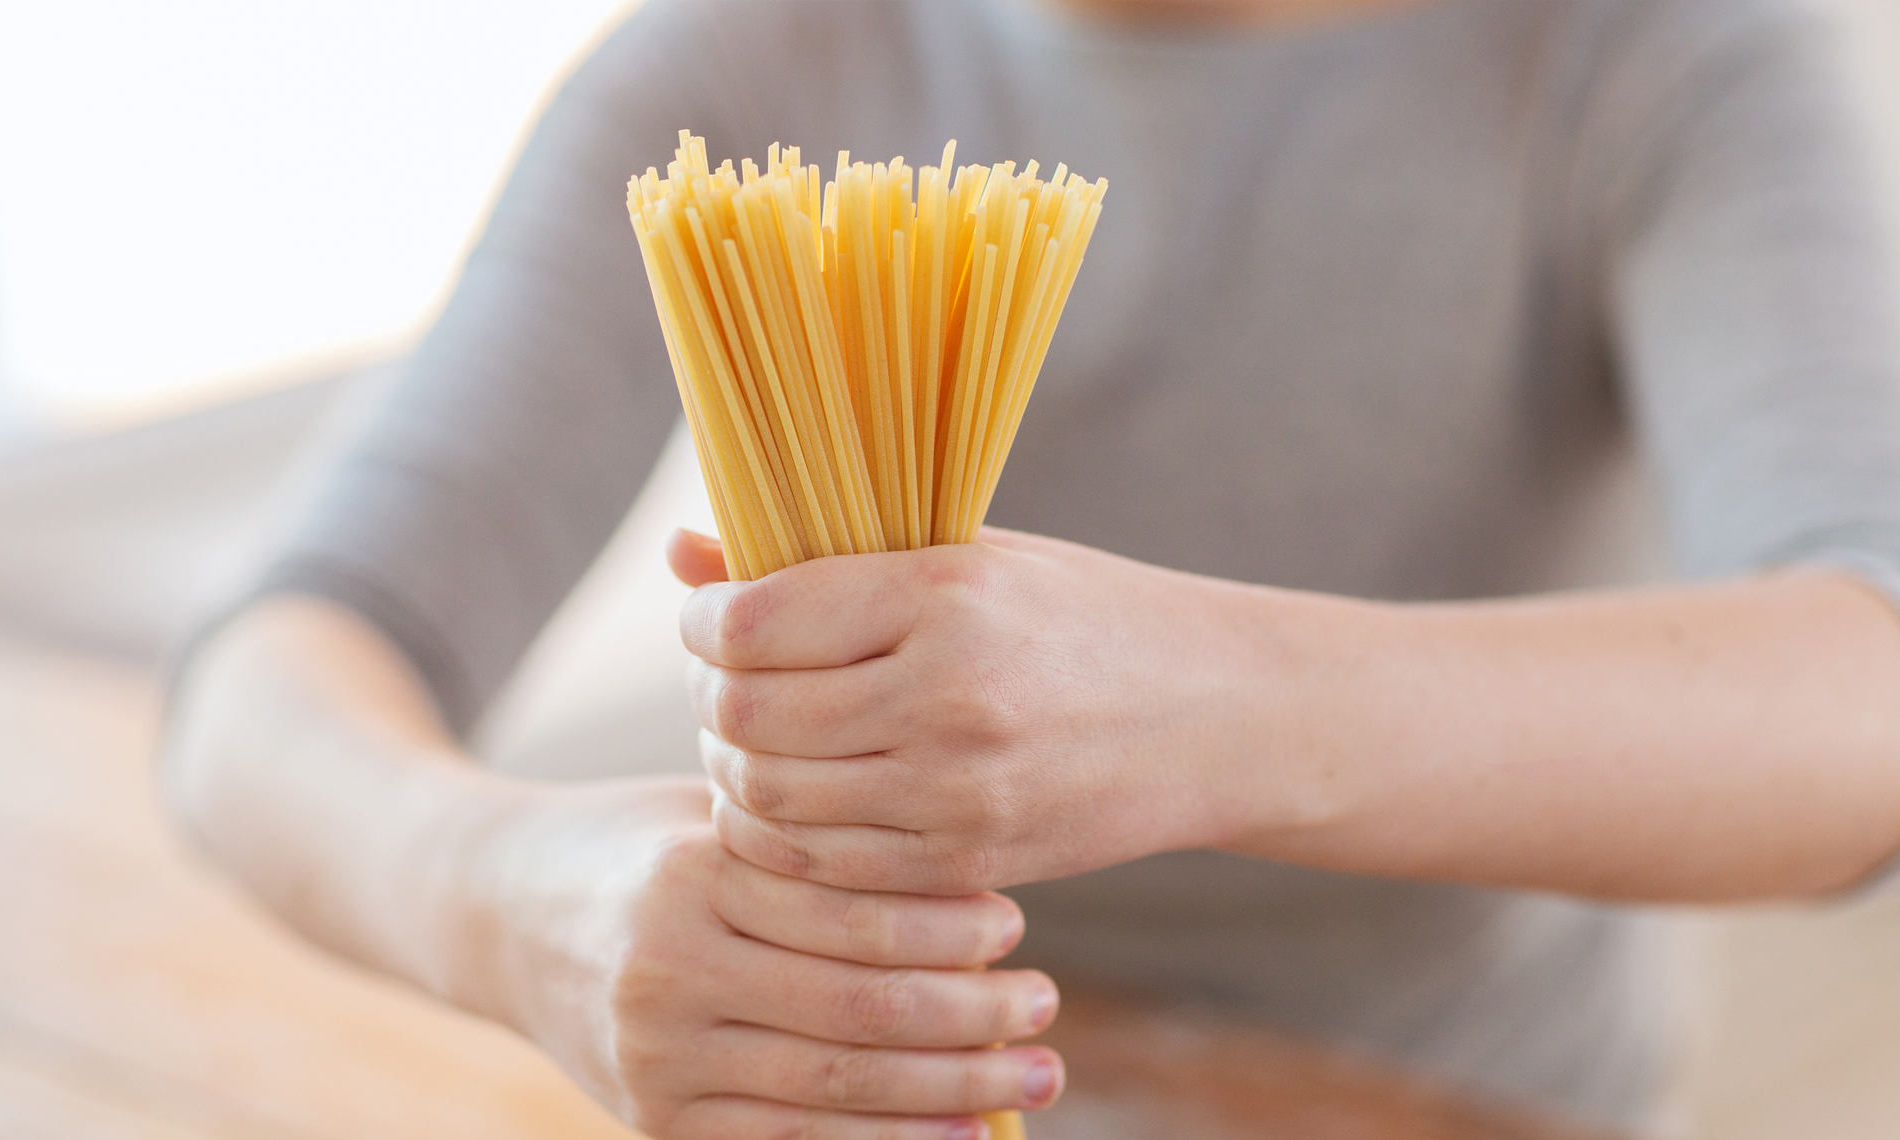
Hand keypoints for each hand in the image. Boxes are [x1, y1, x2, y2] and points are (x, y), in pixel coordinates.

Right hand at [456, 775, 1063, 1138]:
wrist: (498, 913)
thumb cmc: (641, 847)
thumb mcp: (714, 815)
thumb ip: (816, 850)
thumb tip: (974, 895)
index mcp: (692, 874)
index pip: (851, 914)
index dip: (948, 927)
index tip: (1014, 926)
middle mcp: (668, 971)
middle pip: (858, 1012)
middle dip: (973, 1021)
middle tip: (1046, 1012)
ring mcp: (654, 1059)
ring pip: (834, 1092)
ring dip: (953, 1093)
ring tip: (1033, 1077)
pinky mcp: (651, 1121)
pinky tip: (954, 1136)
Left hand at [670, 527, 1247, 895]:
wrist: (1219, 716)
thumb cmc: (1084, 616)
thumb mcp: (970, 555)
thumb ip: (825, 559)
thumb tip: (680, 549)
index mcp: (945, 594)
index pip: (753, 622)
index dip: (699, 622)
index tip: (705, 616)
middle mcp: (948, 694)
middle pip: (746, 716)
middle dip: (706, 698)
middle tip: (717, 680)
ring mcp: (960, 790)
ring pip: (770, 798)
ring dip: (733, 770)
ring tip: (754, 738)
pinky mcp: (971, 859)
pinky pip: (824, 865)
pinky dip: (781, 835)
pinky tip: (794, 798)